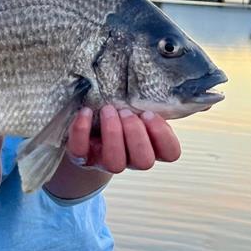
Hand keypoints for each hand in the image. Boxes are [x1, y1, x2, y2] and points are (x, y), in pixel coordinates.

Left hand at [66, 105, 180, 173]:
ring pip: (115, 163)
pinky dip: (82, 130)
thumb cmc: (119, 116)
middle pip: (143, 161)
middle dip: (136, 133)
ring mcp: (106, 162)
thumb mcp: (135, 110)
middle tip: (126, 112)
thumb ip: (145, 104)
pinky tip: (86, 111)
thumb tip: (149, 87)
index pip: (170, 154)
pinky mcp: (82, 158)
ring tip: (108, 109)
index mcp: (150, 147)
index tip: (148, 114)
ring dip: (113, 133)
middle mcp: (131, 160)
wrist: (87, 132)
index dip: (163, 135)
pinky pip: (80, 151)